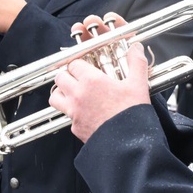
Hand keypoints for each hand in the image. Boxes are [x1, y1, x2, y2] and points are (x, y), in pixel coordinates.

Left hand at [49, 15, 149, 142]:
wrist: (128, 144)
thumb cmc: (132, 113)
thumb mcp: (138, 84)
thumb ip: (136, 63)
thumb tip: (136, 47)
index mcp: (91, 81)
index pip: (74, 63)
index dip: (80, 63)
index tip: (87, 66)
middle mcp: (78, 95)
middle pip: (60, 77)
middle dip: (68, 75)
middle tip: (79, 78)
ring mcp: (74, 112)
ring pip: (55, 96)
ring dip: (62, 92)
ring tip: (74, 93)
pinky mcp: (75, 128)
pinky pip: (66, 115)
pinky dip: (71, 112)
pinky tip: (84, 112)